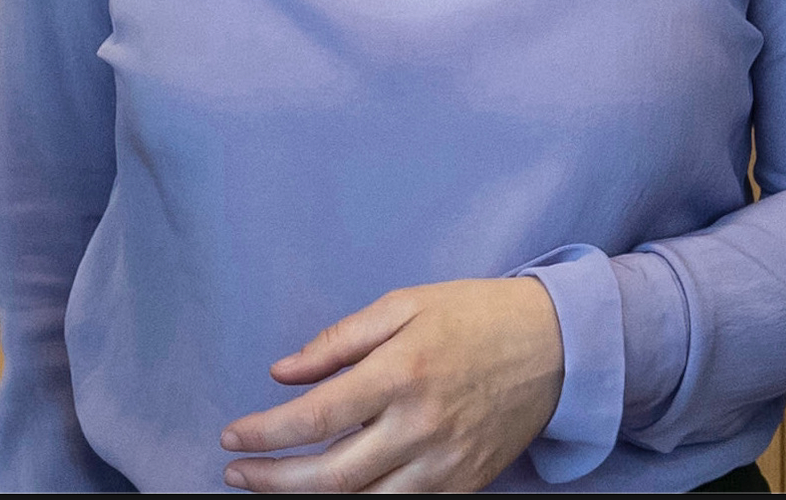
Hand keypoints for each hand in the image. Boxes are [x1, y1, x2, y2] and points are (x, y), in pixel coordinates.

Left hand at [218, 277, 563, 492]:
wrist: (554, 346)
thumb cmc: (470, 316)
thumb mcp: (401, 305)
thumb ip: (337, 341)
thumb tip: (282, 372)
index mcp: (400, 373)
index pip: (316, 417)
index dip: (266, 433)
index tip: (231, 437)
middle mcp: (421, 426)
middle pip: (333, 475)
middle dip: (274, 480)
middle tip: (235, 473)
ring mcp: (446, 463)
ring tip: (269, 489)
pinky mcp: (465, 484)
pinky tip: (330, 495)